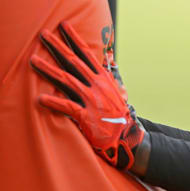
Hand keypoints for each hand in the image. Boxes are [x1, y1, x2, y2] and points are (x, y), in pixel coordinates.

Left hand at [30, 21, 144, 169]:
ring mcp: (91, 100)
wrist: (125, 135)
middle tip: (44, 34)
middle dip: (57, 46)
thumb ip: (110, 74)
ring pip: (67, 80)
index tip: (64, 26)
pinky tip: (41, 98)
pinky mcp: (86, 116)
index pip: (87, 54)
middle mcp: (97, 86)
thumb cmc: (117, 113)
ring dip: (49, 69)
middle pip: (73, 62)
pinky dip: (54, 102)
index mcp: (103, 79)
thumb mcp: (117, 90)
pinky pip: (67, 107)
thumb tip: (109, 58)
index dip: (75, 39)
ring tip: (34, 61)